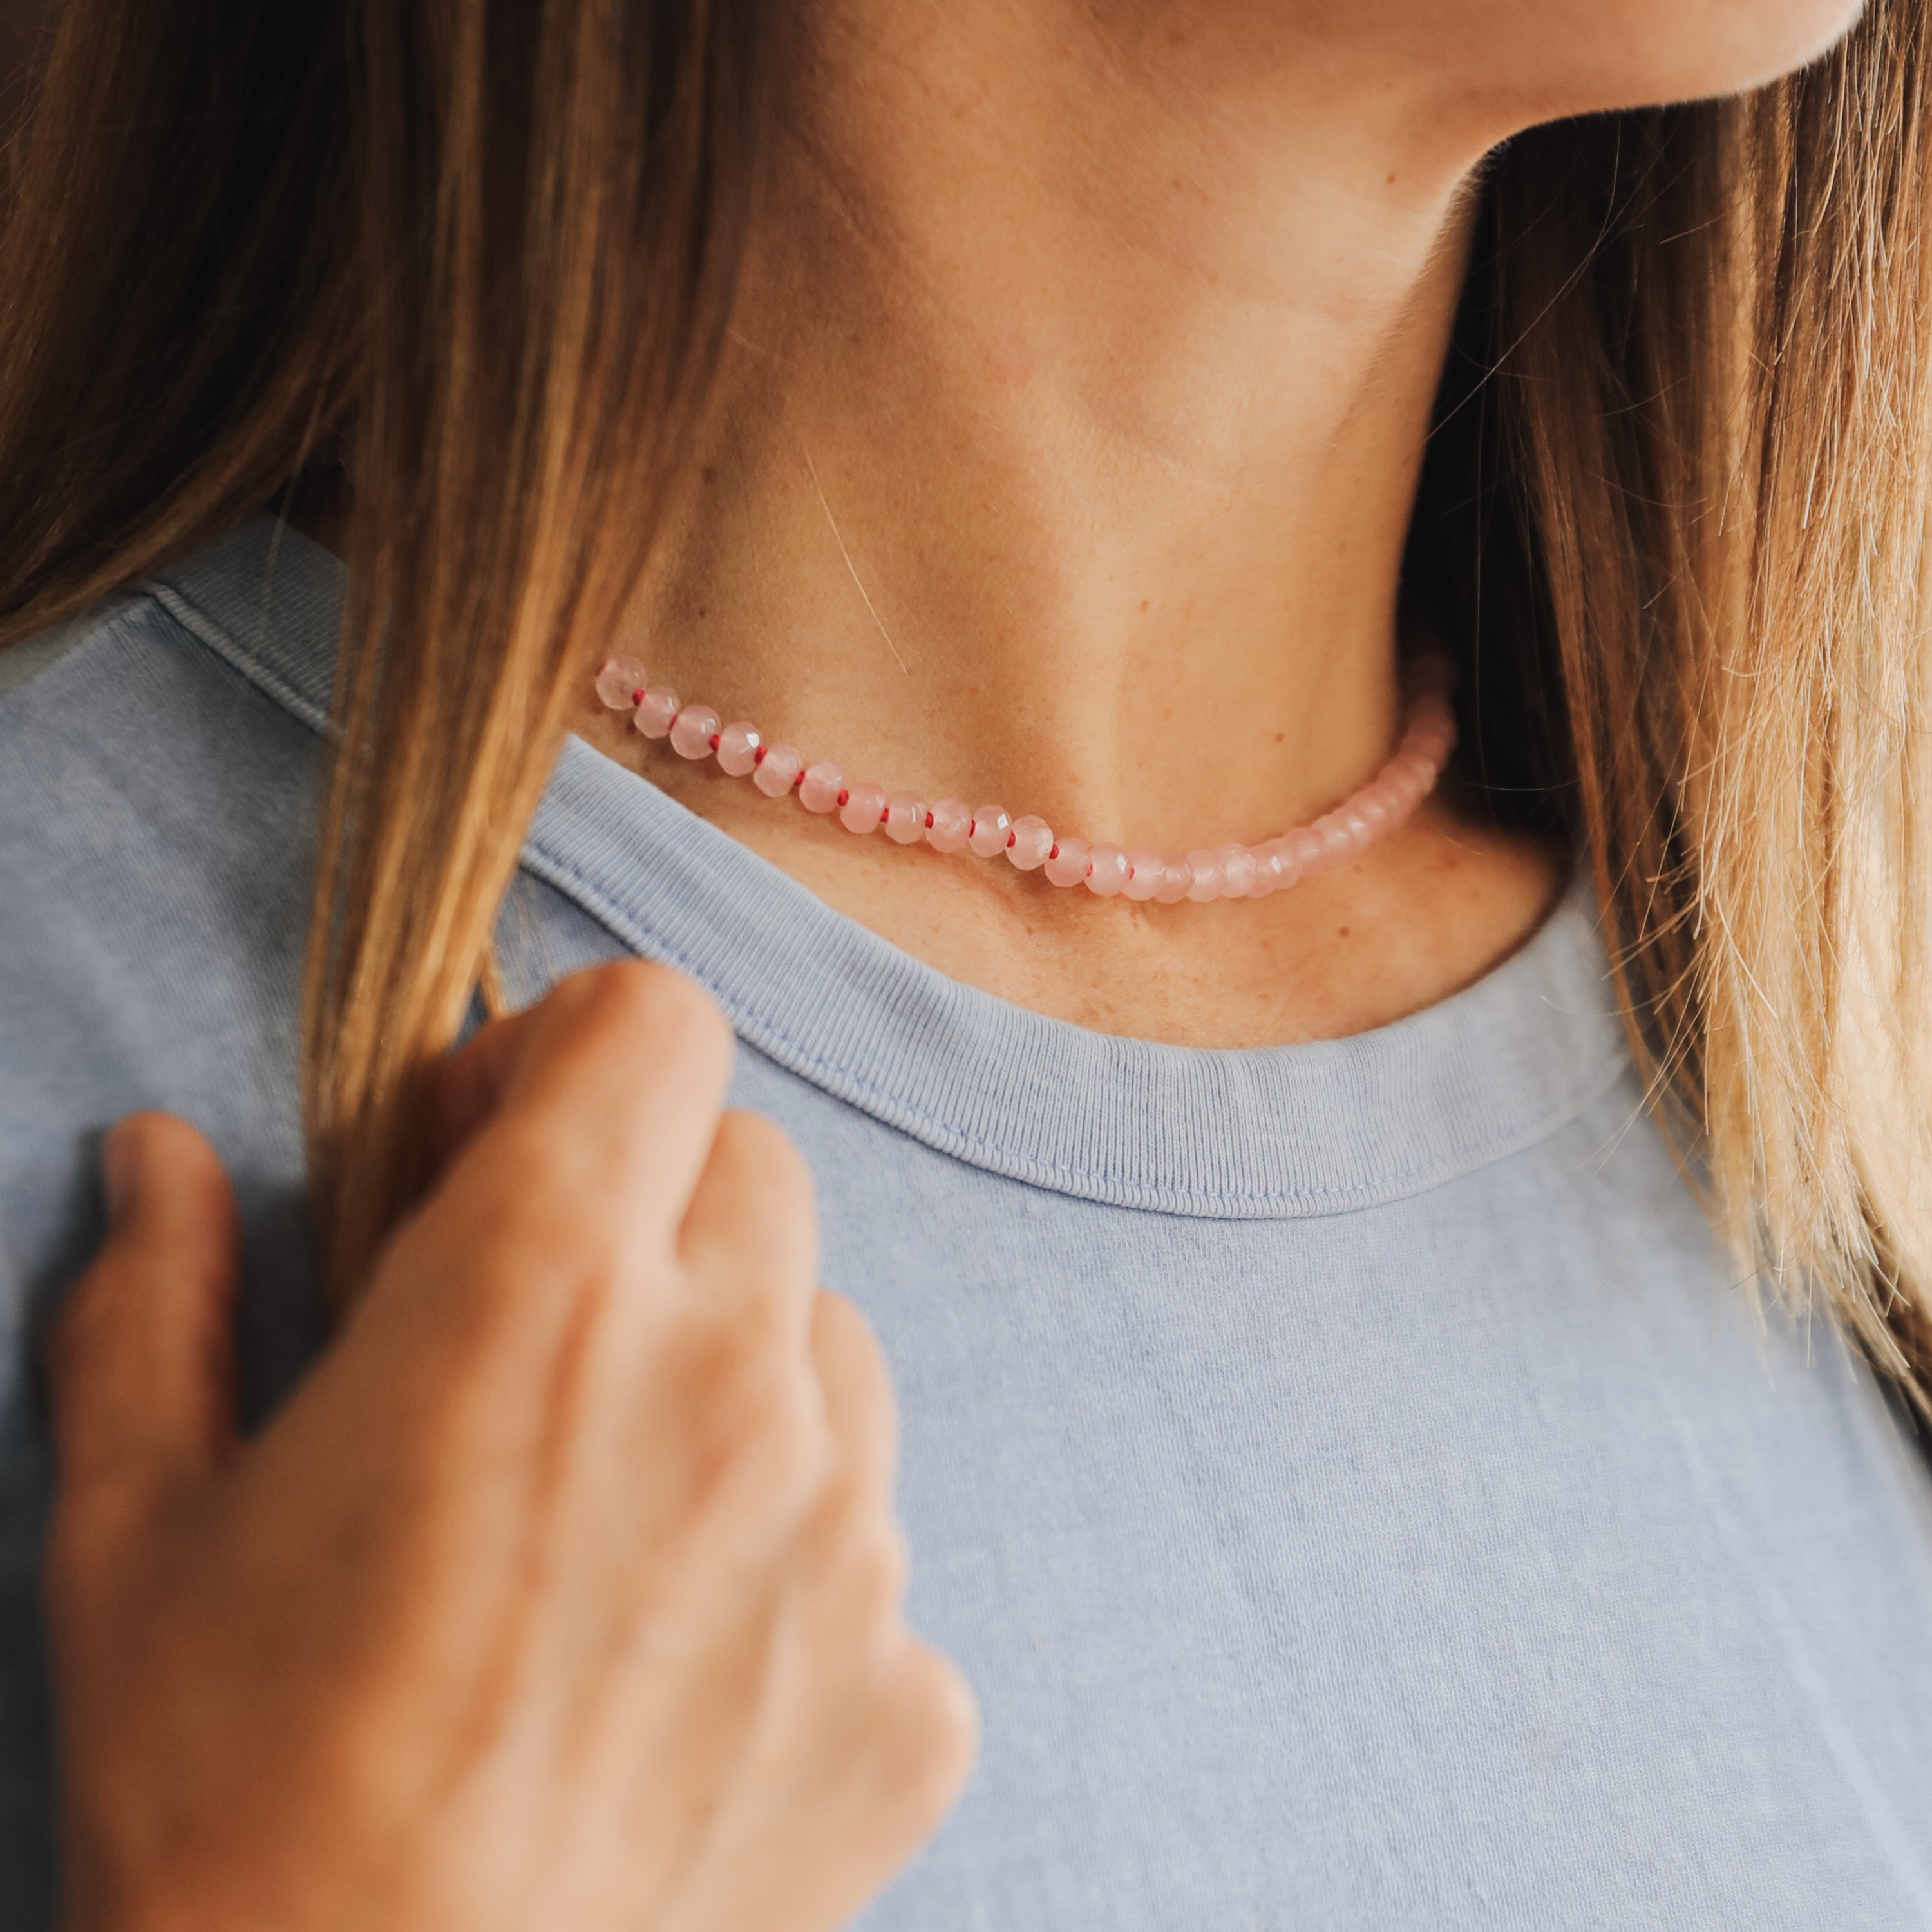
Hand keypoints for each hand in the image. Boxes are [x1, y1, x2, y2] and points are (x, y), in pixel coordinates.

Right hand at [43, 960, 976, 1931]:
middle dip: (649, 1202)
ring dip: (736, 1374)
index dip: (568, 1058)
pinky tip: (673, 1668)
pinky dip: (791, 1568)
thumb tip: (161, 1159)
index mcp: (544, 1292)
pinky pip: (878, 1549)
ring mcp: (849, 1540)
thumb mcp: (137, 1531)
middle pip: (752, 1168)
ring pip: (832, 1344)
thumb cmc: (228, 1802)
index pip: (657, 1024)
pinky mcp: (910, 1692)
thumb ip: (159, 1304)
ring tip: (610, 1507)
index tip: (491, 1154)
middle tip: (536, 1329)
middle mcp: (734, 1383)